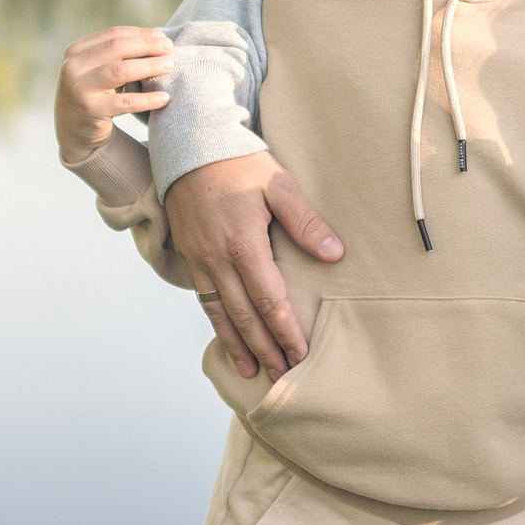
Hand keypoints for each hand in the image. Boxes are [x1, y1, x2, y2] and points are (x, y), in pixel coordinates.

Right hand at [55, 26, 173, 165]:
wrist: (74, 132)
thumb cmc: (95, 94)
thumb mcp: (98, 70)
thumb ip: (117, 55)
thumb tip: (158, 39)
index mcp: (76, 51)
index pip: (114, 34)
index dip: (141, 34)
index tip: (163, 37)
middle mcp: (73, 66)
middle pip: (117, 47)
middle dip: (147, 45)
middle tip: (170, 47)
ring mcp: (79, 88)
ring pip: (121, 71)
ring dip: (150, 67)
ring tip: (170, 66)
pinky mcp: (90, 110)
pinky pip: (125, 102)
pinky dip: (148, 99)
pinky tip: (165, 98)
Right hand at [166, 151, 345, 379]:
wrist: (190, 148)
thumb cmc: (241, 163)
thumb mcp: (279, 184)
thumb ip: (305, 222)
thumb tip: (334, 255)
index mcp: (244, 244)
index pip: (269, 300)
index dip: (286, 331)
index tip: (301, 355)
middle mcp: (218, 260)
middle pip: (245, 316)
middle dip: (265, 350)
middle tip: (282, 377)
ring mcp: (200, 261)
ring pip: (220, 314)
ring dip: (239, 346)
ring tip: (253, 372)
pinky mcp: (190, 257)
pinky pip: (204, 300)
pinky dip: (217, 325)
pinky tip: (228, 340)